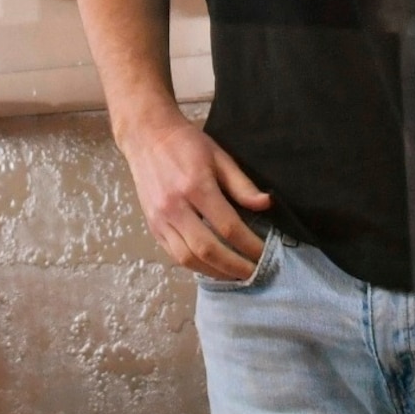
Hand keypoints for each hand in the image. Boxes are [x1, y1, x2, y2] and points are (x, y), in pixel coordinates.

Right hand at [117, 109, 272, 282]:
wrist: (147, 137)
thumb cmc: (187, 144)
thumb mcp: (220, 156)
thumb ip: (242, 185)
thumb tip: (266, 205)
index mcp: (196, 186)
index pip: (228, 226)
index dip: (249, 245)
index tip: (265, 254)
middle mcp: (175, 207)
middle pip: (207, 249)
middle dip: (234, 267)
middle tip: (254, 273)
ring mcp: (160, 219)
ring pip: (188, 259)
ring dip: (214, 273)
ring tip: (235, 276)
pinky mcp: (152, 227)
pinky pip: (174, 256)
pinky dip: (195, 266)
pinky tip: (212, 267)